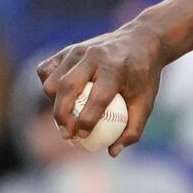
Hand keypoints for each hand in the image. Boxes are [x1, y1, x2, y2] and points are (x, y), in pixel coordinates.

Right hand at [37, 22, 165, 156]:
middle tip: (66, 134)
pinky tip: (59, 98)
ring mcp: (77, 50)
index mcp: (115, 68)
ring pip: (51, 80)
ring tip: (66, 116)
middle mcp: (94, 56)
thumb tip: (112, 152)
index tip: (82, 137)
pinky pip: (46, 70)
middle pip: (67, 88)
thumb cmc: (144, 77)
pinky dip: (48, 86)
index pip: (96, 98)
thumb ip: (133, 129)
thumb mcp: (146, 102)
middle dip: (62, 115)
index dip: (86, 120)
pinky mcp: (67, 49)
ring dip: (54, 102)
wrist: (142, 41)